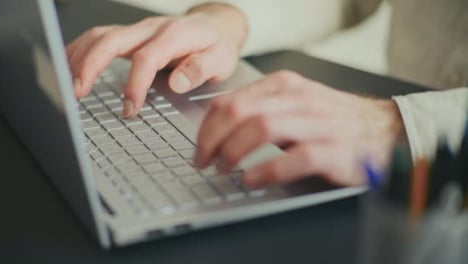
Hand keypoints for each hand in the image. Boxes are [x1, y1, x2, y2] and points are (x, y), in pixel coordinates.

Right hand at [66, 3, 247, 117]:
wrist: (214, 27)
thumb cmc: (216, 45)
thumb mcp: (221, 60)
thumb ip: (201, 69)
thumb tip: (177, 82)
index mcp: (175, 36)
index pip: (147, 57)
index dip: (135, 84)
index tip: (129, 108)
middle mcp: (152, 29)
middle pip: (112, 40)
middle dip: (90, 66)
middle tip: (77, 92)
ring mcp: (138, 30)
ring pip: (99, 36)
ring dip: (79, 58)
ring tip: (66, 84)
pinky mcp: (129, 35)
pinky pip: (98, 38)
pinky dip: (80, 51)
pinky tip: (69, 66)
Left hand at [194, 71, 403, 186]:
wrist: (389, 132)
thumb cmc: (336, 121)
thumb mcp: (296, 104)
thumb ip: (262, 110)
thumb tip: (221, 129)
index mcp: (284, 86)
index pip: (230, 100)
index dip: (206, 126)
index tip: (199, 146)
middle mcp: (298, 99)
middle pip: (238, 112)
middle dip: (212, 140)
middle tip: (203, 162)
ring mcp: (316, 123)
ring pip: (260, 129)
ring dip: (233, 152)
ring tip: (223, 170)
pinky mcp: (333, 150)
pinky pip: (292, 158)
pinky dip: (265, 170)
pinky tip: (251, 180)